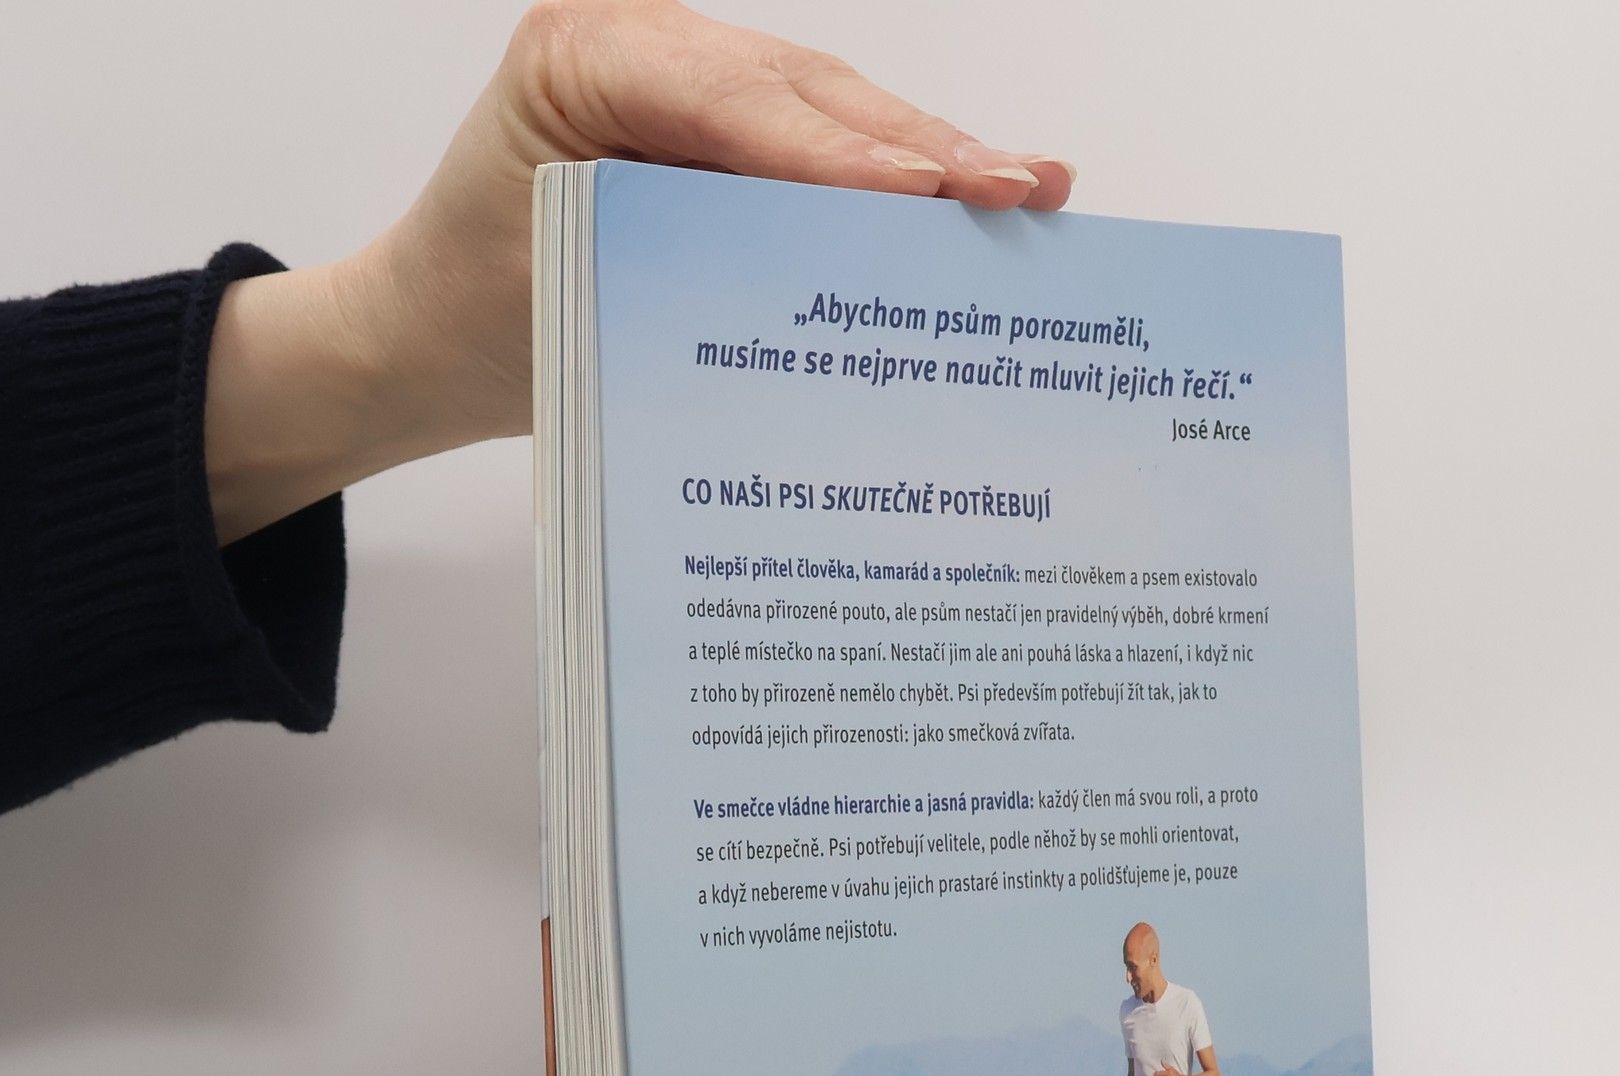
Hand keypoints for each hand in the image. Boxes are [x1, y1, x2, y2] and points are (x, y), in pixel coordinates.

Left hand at [205, 1, 1074, 541]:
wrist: (435, 334)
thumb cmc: (485, 317)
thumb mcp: (571, 298)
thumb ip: (693, 270)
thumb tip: (840, 286)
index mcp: (583, 59)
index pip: (735, 102)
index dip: (842, 154)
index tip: (932, 196)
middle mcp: (644, 44)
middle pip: (809, 92)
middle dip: (922, 150)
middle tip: (1022, 189)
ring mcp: (692, 77)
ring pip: (835, 110)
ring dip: (935, 159)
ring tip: (1030, 191)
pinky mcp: (724, 129)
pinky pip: (823, 145)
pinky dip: (897, 180)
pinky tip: (977, 191)